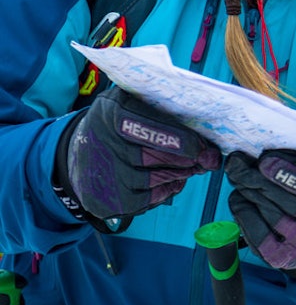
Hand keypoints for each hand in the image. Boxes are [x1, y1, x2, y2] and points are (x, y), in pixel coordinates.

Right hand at [52, 86, 219, 228]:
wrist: (79, 153)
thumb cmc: (120, 125)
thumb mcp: (136, 105)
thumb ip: (169, 116)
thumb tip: (208, 148)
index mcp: (113, 110)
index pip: (152, 128)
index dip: (185, 140)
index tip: (206, 147)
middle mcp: (104, 141)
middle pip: (159, 156)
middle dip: (190, 159)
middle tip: (206, 159)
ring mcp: (103, 173)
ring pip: (158, 178)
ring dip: (180, 174)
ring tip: (188, 167)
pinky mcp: (106, 200)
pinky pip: (149, 198)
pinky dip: (167, 190)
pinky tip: (171, 181)